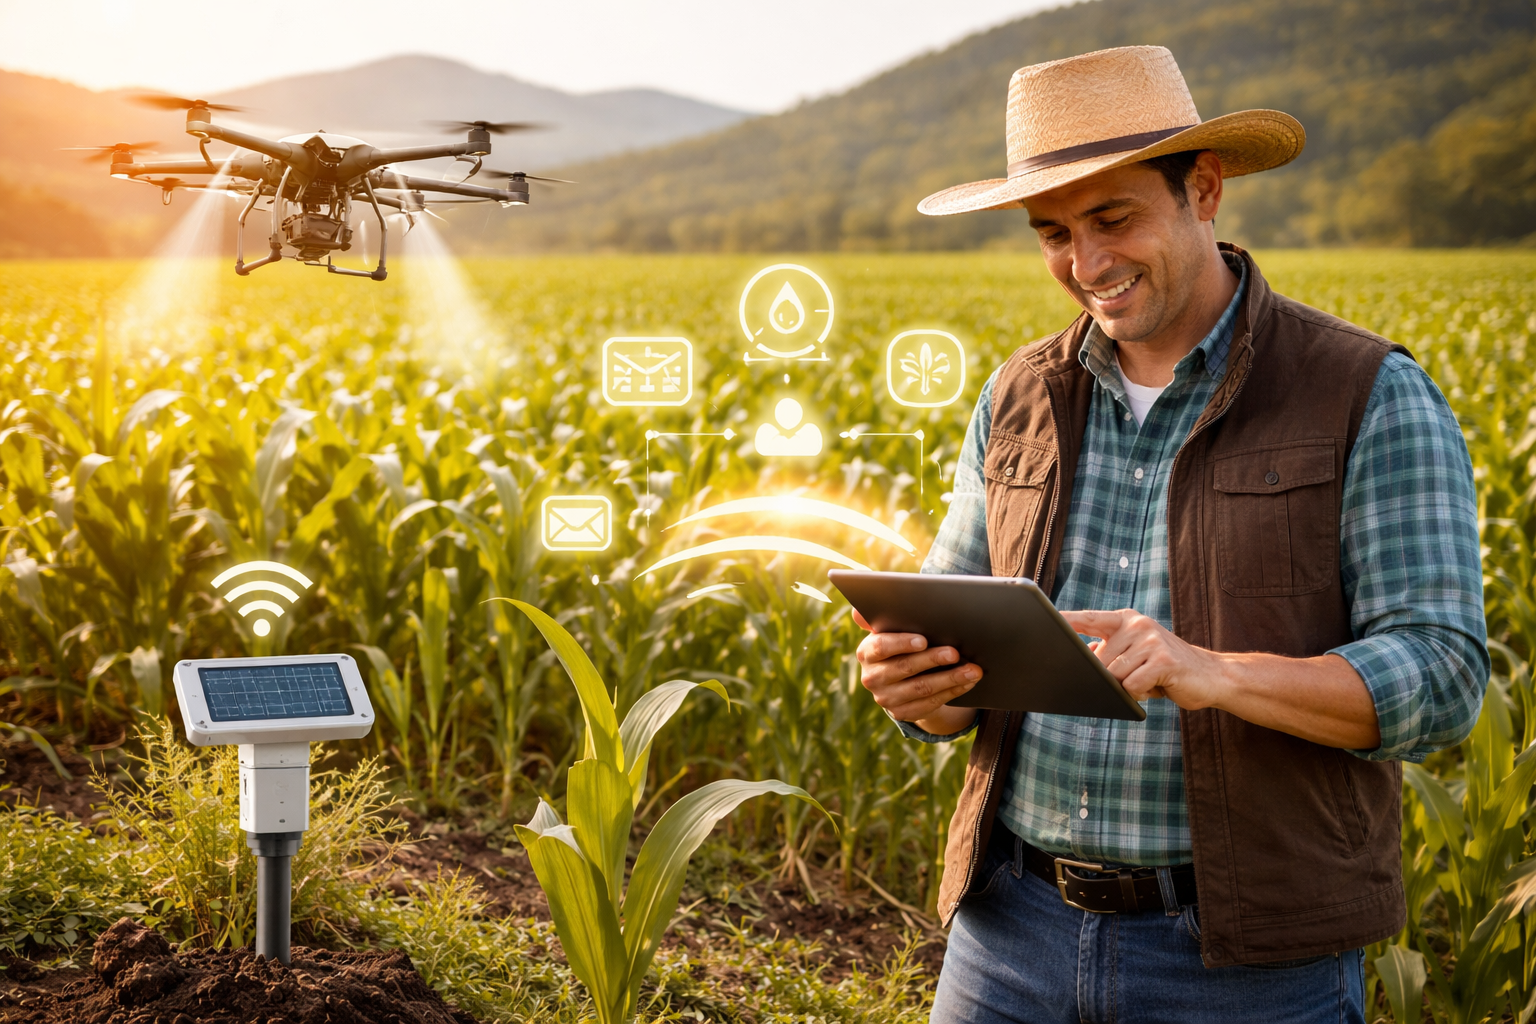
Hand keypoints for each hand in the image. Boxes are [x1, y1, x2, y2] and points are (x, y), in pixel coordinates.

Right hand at [852, 609, 981, 728]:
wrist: (900, 680)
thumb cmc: (900, 645)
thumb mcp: (890, 631)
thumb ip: (881, 619)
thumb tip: (859, 609)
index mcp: (866, 652)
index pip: (880, 647)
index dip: (901, 643)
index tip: (923, 640)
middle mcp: (871, 678)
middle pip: (904, 668)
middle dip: (932, 660)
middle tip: (955, 653)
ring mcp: (885, 698)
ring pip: (922, 688)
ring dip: (950, 678)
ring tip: (972, 670)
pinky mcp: (901, 713)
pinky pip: (930, 704)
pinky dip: (952, 692)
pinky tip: (967, 682)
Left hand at [1060, 609, 1227, 708]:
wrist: (1211, 675)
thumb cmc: (1166, 668)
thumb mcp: (1136, 654)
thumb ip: (1109, 652)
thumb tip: (1081, 656)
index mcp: (1127, 620)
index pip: (1089, 619)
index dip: (1066, 620)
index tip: (1044, 618)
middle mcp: (1137, 625)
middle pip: (1099, 660)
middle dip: (1110, 677)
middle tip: (1136, 676)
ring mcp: (1151, 640)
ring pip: (1115, 675)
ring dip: (1128, 686)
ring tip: (1149, 680)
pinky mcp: (1163, 661)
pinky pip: (1132, 685)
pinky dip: (1140, 694)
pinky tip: (1157, 686)